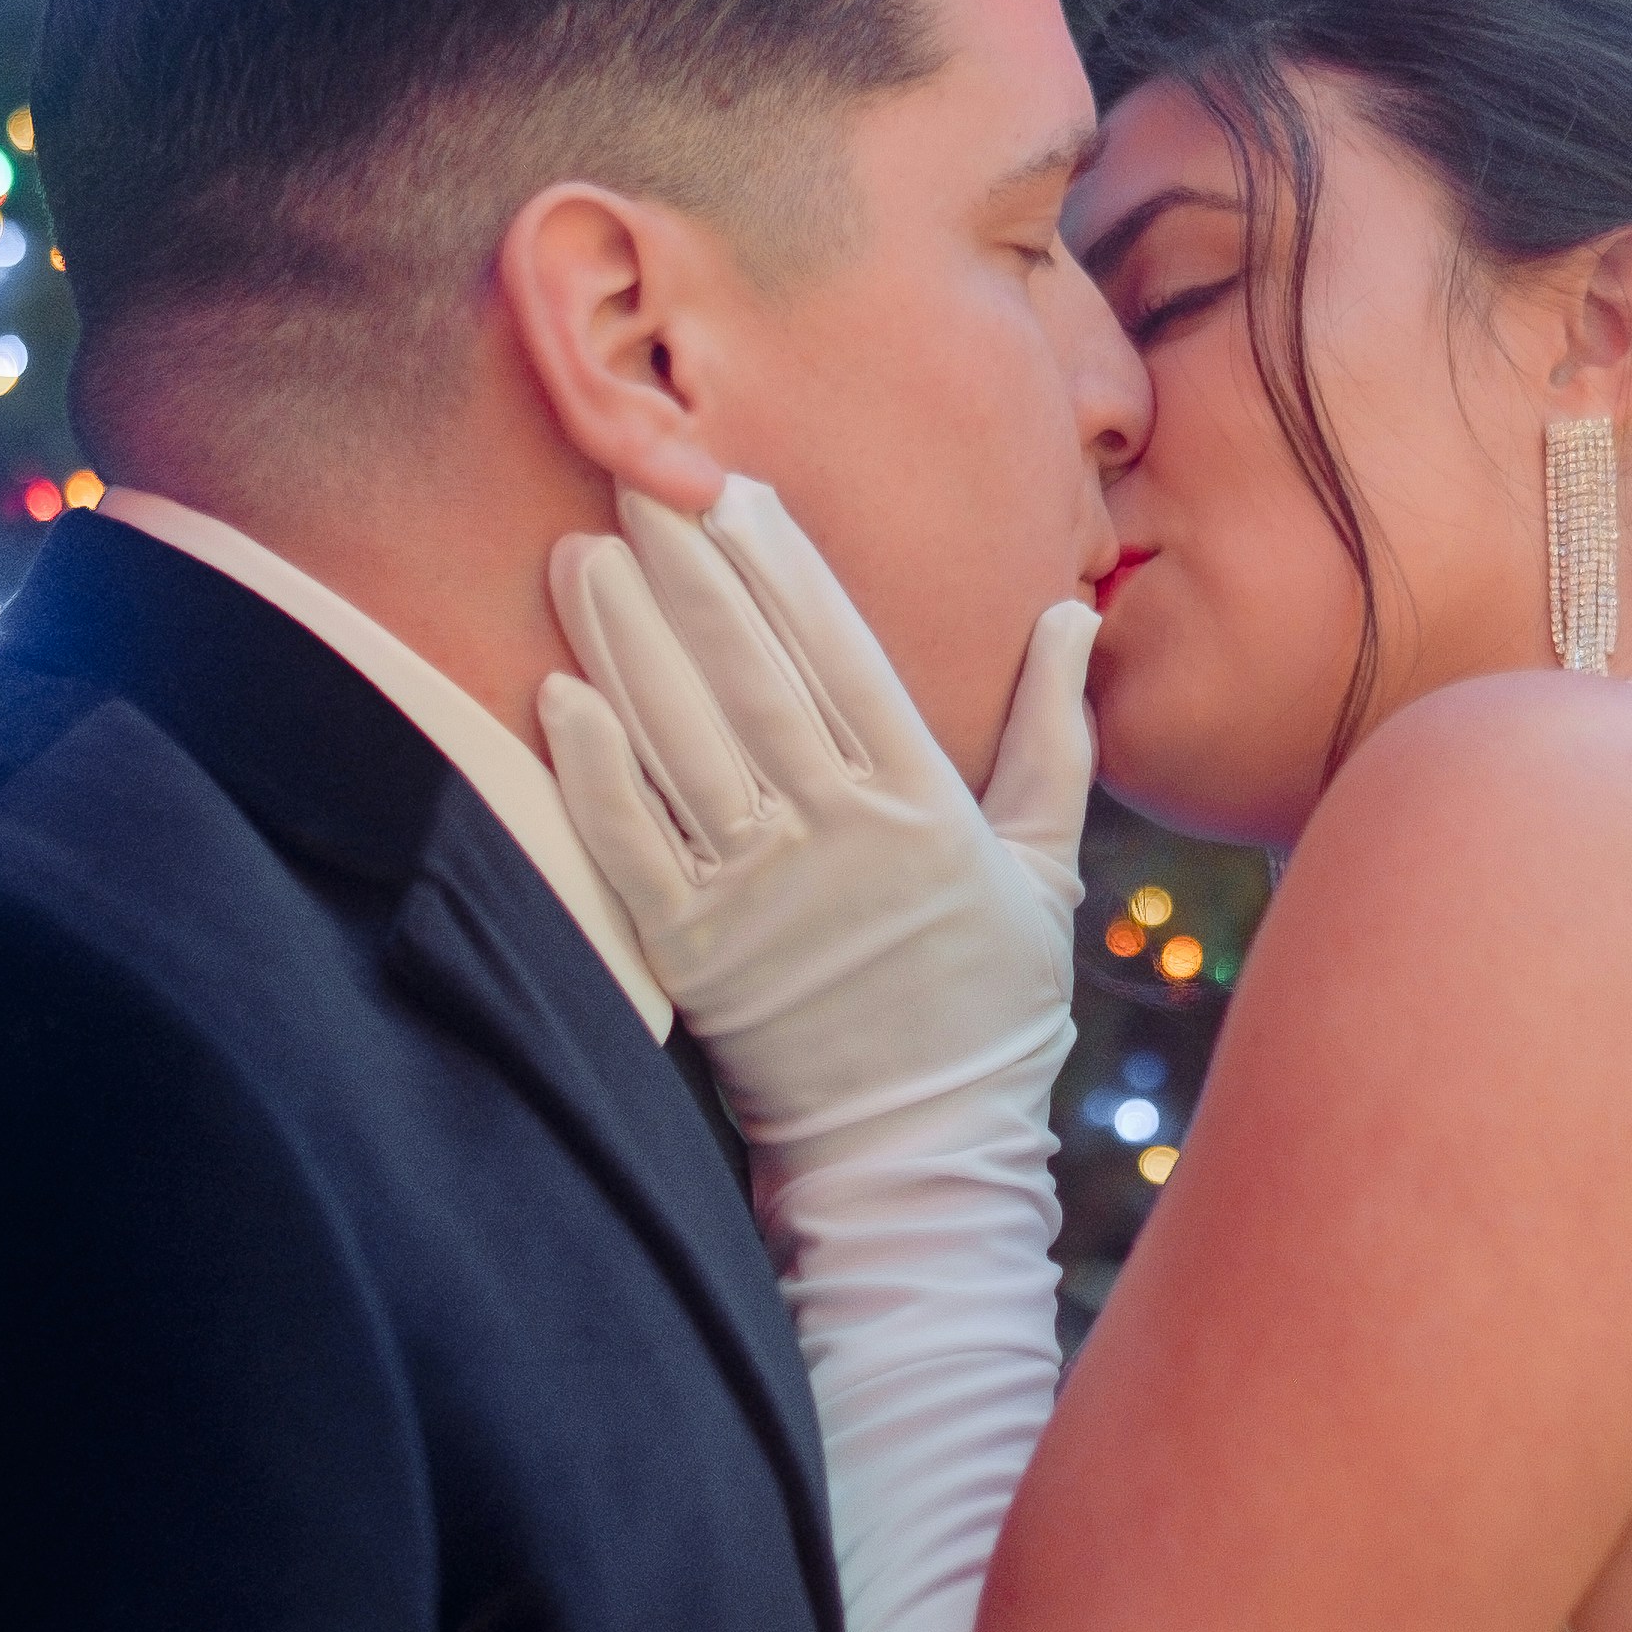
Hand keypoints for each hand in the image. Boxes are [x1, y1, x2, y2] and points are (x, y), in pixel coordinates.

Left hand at [541, 478, 1099, 1155]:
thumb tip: (1071, 617)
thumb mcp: (1046, 864)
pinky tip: (560, 694)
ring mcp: (760, 898)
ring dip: (625, 644)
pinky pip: (630, 848)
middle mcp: (839, 840)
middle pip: (749, 678)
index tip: (734, 488)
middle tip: (632, 478)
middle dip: (686, 572)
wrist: (919, 1152)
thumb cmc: (988, 1001)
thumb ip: (1056, 735)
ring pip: (680, 744)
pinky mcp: (694, 957)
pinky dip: (593, 771)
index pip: (842, 655)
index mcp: (925, 807)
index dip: (782, 567)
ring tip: (580, 556)